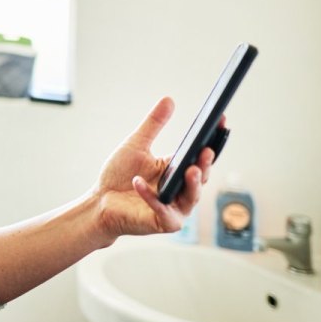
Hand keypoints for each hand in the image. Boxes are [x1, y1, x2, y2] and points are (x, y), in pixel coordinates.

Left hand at [91, 97, 218, 240]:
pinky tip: (139, 183)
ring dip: (192, 184)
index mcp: (178, 169)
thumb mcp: (136, 145)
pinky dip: (151, 197)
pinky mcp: (163, 222)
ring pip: (191, 197)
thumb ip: (154, 124)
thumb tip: (169, 99)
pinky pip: (162, 209)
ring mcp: (175, 207)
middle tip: (206, 150)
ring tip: (190, 170)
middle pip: (200, 176)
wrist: (100, 202)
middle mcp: (182, 189)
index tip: (220, 120)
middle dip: (205, 164)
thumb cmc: (119, 175)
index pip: (201, 154)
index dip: (212, 139)